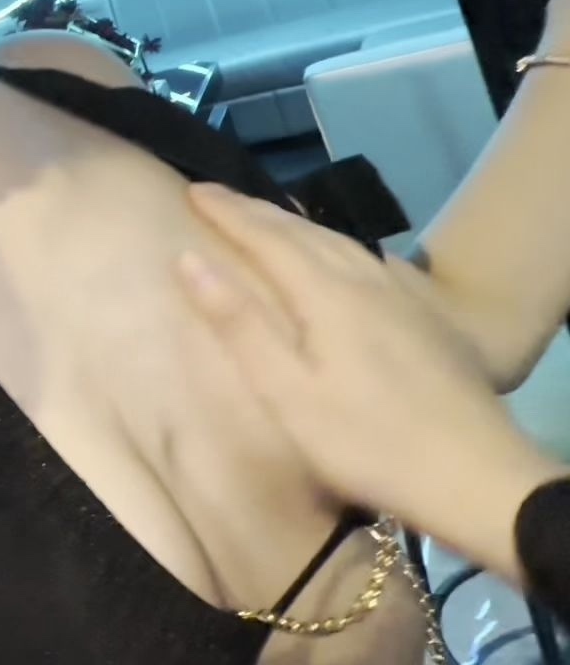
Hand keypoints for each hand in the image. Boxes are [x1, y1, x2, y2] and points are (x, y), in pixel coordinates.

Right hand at [176, 183, 568, 580]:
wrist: (475, 475)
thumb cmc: (367, 443)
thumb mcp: (288, 393)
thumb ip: (240, 324)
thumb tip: (190, 259)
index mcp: (328, 295)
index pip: (268, 238)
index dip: (228, 213)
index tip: (193, 190)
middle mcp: (367, 281)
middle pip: (305, 233)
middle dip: (258, 211)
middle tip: (218, 195)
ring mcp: (405, 298)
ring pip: (342, 243)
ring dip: (298, 224)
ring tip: (270, 216)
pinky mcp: (430, 319)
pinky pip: (373, 260)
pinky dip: (340, 245)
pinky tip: (347, 255)